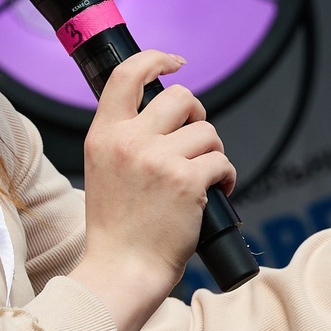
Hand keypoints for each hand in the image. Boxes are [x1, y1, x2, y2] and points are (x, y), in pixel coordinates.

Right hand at [73, 50, 233, 330]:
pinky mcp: (187, 180)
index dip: (156, 58)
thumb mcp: (105, 171)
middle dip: (199, 116)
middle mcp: (128, 141)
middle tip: (197, 142)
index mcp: (103, 135)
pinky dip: (227, 178)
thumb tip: (166, 116)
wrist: (121, 271)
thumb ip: (126, 140)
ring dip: (213, 153)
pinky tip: (217, 194)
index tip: (175, 62)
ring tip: (204, 179)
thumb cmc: (118, 230)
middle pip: (182, 98)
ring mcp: (158, 159)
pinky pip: (223, 161)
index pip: (127, 74)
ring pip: (208, 132)